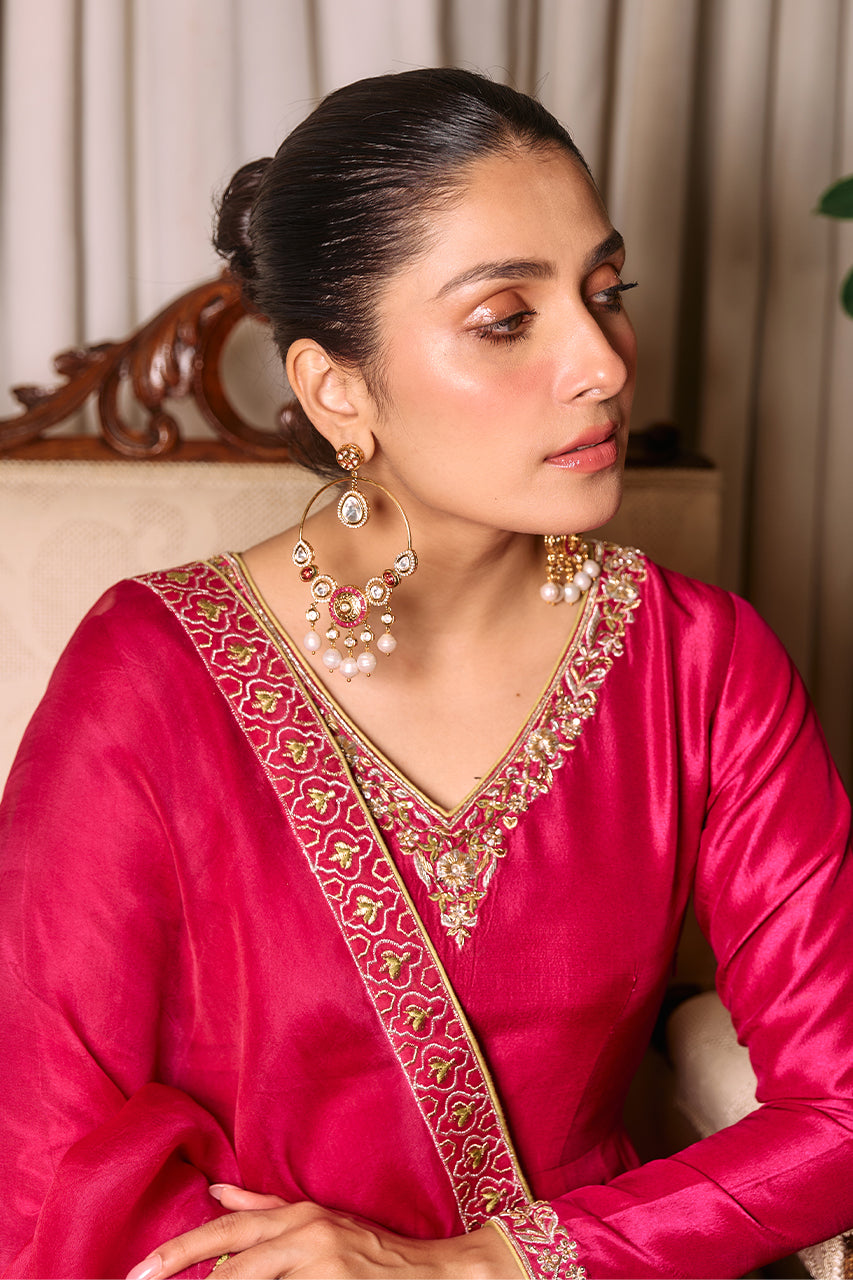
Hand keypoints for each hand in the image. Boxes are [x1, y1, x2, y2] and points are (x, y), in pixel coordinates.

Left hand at [125, 1183, 522, 1278]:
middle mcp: (306, 1236)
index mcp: (297, 1216)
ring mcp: (322, 1267)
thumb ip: (264, 1209)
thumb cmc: (370, 1251)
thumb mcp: (315, 1221)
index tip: (139, 1274)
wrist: (434, 1273)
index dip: (178, 1253)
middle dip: (186, 1272)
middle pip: (230, 1262)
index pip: (225, 1233)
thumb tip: (215, 1192)